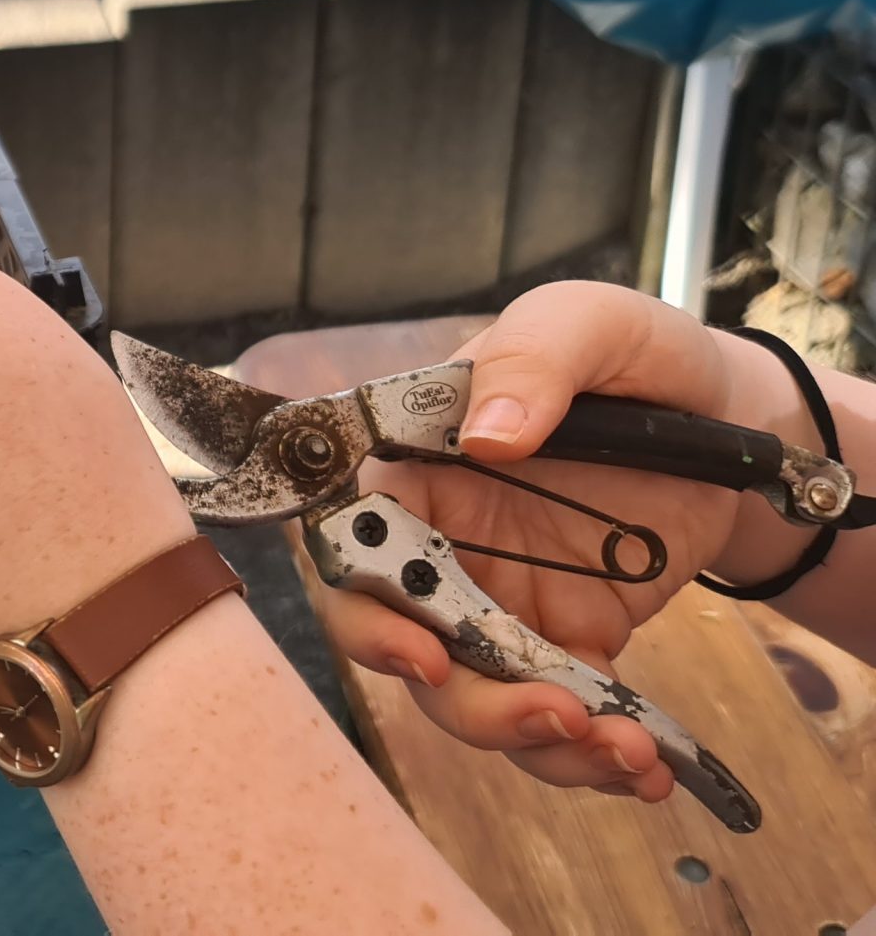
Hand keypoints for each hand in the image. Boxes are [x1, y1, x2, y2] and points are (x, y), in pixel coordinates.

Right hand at [331, 281, 799, 804]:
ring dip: (537, 741)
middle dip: (466, 700)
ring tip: (623, 751)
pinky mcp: (570, 640)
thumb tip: (489, 433)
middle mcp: (444, 544)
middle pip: (407, 645)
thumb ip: (533, 359)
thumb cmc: (637, 357)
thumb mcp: (587, 324)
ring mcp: (503, 600)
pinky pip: (560, 715)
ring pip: (479, 697)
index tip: (424, 651)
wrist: (738, 416)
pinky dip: (596, 756)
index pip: (353, 547)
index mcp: (419, 469)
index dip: (367, 612)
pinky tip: (648, 767)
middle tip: (548, 713)